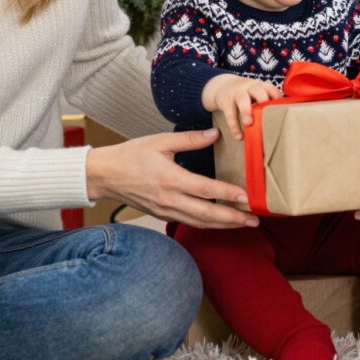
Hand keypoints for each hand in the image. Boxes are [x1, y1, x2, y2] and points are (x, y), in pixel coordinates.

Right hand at [85, 130, 257, 228]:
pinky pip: (189, 222)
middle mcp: (169, 199)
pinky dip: (207, 224)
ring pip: (199, 223)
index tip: (247, 196)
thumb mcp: (160, 142)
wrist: (105, 175)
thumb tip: (216, 134)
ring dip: (223, 225)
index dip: (228, 195)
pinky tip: (220, 221)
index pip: (206, 190)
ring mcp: (165, 210)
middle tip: (254, 220)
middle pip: (206, 215)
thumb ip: (190, 139)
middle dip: (232, 219)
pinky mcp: (162, 215)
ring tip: (243, 223)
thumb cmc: (131, 155)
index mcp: (170, 179)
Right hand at [202, 74, 280, 139]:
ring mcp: (237, 93)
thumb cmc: (246, 93)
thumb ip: (267, 102)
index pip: (271, 89)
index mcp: (260, 86)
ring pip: (242, 99)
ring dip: (246, 111)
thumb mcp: (256, 92)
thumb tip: (283, 118)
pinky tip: (239, 136)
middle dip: (262, 100)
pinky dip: (234, 126)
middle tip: (266, 114)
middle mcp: (249, 87)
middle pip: (257, 91)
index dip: (277, 98)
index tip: (282, 110)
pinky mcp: (226, 102)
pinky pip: (229, 113)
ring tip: (249, 123)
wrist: (223, 86)